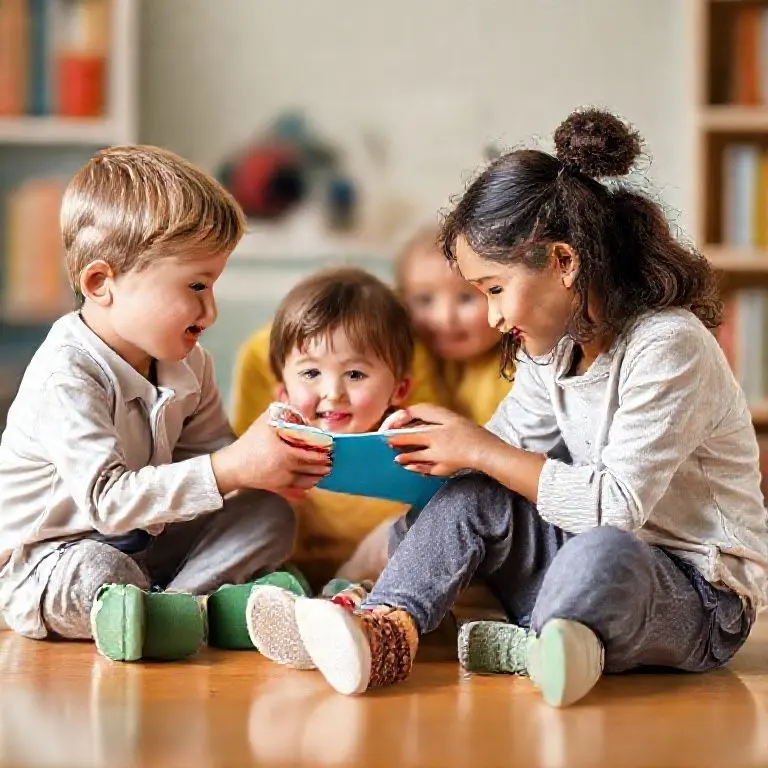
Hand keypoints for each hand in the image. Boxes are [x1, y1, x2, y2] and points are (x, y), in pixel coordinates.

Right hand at [212, 410, 330, 499]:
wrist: (234, 465)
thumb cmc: (251, 441)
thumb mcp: (265, 421)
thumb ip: (282, 410)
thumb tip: (291, 396)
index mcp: (285, 450)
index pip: (312, 451)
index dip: (324, 449)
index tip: (330, 446)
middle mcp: (286, 467)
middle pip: (314, 467)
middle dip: (325, 463)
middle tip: (331, 458)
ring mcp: (283, 480)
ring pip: (310, 481)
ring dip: (319, 475)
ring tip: (325, 469)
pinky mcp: (279, 489)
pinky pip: (299, 492)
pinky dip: (308, 488)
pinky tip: (312, 482)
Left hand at [386, 403, 501, 476]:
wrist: (488, 453)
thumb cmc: (472, 433)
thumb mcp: (452, 418)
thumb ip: (431, 413)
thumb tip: (409, 413)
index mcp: (438, 427)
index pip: (412, 422)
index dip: (398, 422)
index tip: (389, 426)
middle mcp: (436, 441)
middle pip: (411, 438)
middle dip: (397, 440)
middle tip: (387, 441)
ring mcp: (439, 457)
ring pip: (416, 456)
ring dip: (405, 457)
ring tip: (396, 458)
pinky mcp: (443, 468)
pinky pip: (426, 469)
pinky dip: (417, 468)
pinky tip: (409, 467)